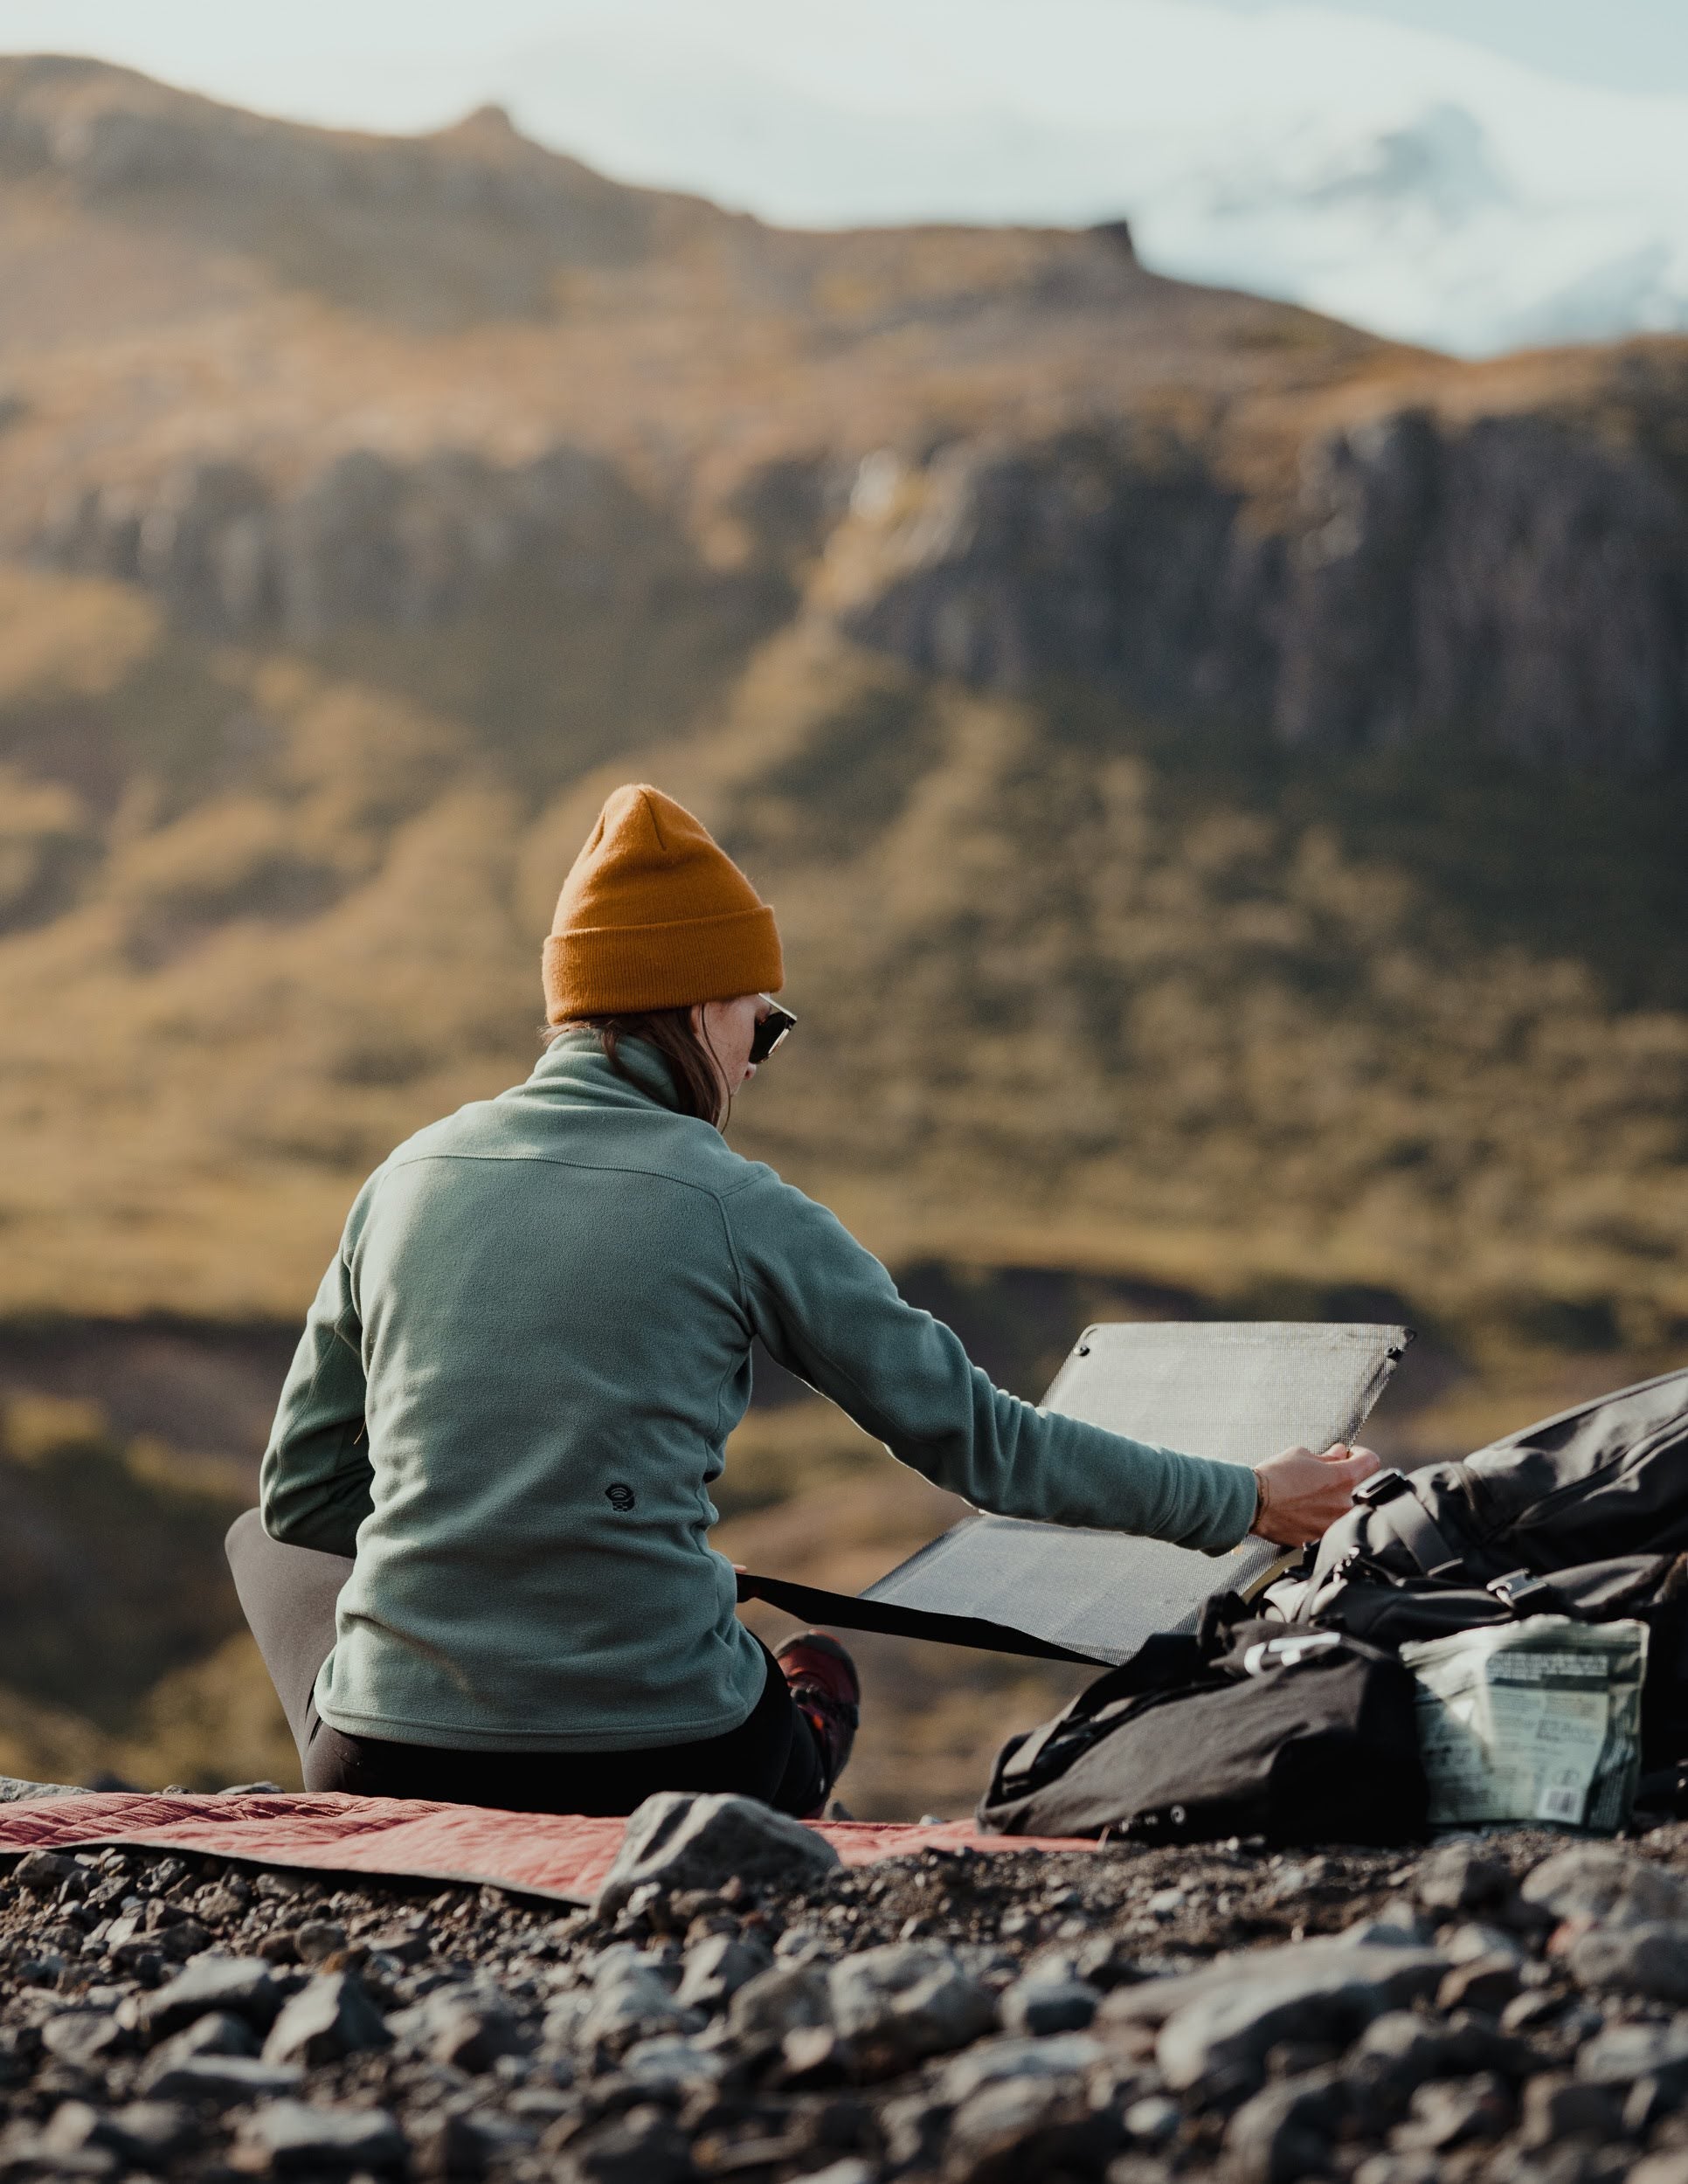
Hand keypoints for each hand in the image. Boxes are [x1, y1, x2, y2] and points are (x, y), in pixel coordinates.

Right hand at [1249, 1442, 1381, 1546]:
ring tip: (1309, 1495)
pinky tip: (1302, 1509)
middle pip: (1357, 1487)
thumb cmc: (1274, 1477)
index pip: (1371, 1462)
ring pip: (1342, 1508)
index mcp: (1343, 1479)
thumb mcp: (1301, 1455)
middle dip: (1343, 1479)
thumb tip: (1339, 1455)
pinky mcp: (1319, 1539)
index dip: (1361, 1454)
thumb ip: (1327, 1457)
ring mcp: (1332, 1525)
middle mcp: (1344, 1505)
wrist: (1253, 1504)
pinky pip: (1327, 1524)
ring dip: (1332, 1500)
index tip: (1350, 1455)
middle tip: (1323, 1475)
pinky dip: (1319, 1516)